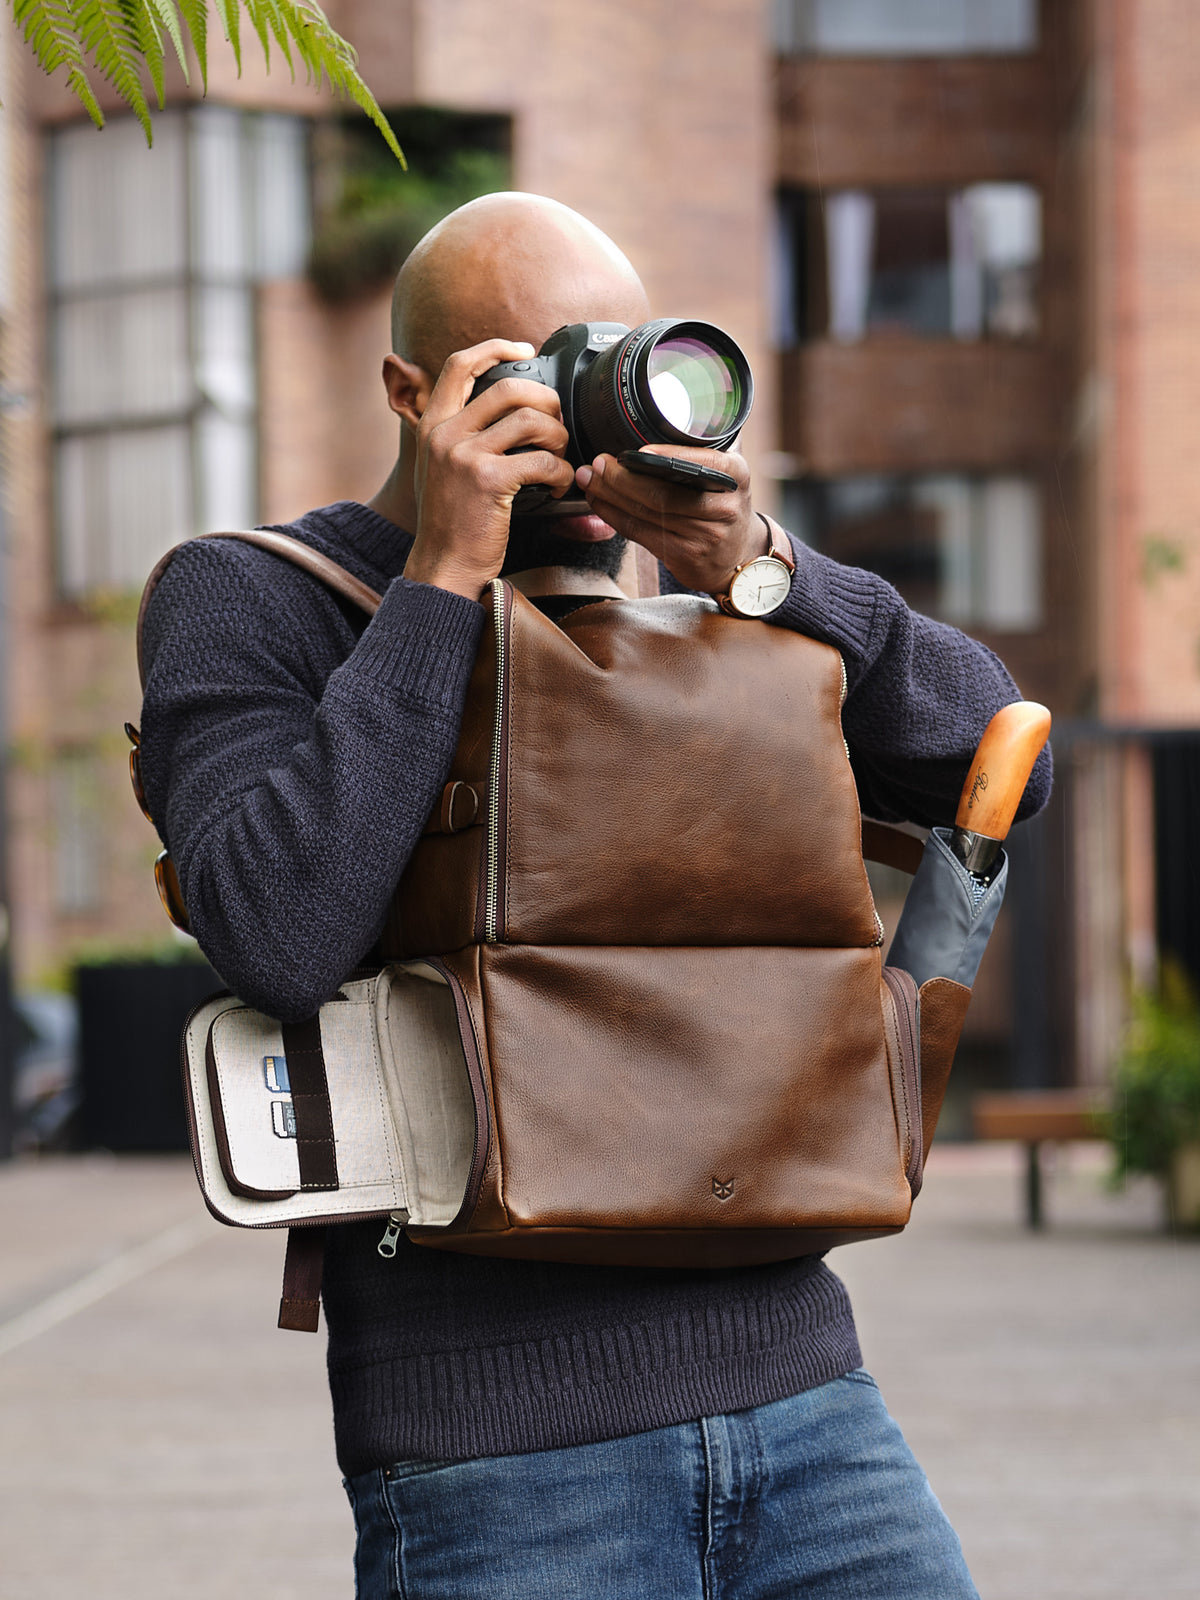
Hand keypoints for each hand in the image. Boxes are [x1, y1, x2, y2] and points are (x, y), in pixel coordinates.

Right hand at [403, 340, 575, 599]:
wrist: (442, 566)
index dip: (496, 348)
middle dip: (546, 401)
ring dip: (558, 438)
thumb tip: (507, 409)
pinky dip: (562, 475)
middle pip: (509, 387)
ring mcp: (464, 455)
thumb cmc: (451, 522)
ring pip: (532, 420)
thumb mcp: (441, 468)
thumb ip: (462, 434)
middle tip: (557, 423)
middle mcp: (444, 433)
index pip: (460, 364)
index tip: (525, 349)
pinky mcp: (488, 480)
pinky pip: (543, 461)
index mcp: (432, 424)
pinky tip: (558, 488)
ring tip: (558, 460)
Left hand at [574, 444, 764, 593]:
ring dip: (611, 495)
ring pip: (646, 513)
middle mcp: (723, 506)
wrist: (738, 553)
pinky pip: (640, 532)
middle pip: (663, 493)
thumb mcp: (727, 473)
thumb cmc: (723, 503)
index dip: (664, 459)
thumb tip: (651, 424)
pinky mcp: (684, 556)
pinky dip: (614, 515)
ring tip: (590, 478)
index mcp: (735, 474)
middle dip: (622, 478)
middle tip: (598, 462)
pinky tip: (598, 501)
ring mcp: (704, 535)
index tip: (636, 452)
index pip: (697, 465)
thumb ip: (701, 451)